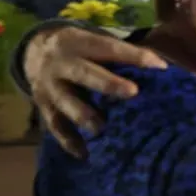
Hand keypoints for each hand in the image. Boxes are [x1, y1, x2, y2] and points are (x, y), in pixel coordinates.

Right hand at [27, 27, 166, 157]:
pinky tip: (84, 154)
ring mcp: (50, 87)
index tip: (160, 66)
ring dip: (85, 116)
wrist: (34, 52)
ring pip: (66, 102)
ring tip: (102, 129)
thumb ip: (121, 53)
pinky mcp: (44, 107)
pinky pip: (55, 126)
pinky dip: (68, 141)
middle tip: (133, 93)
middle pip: (85, 74)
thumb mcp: (95, 41)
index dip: (134, 56)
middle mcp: (62, 64)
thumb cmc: (82, 49)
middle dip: (108, 84)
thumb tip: (162, 67)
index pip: (110, 48)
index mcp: (79, 43)